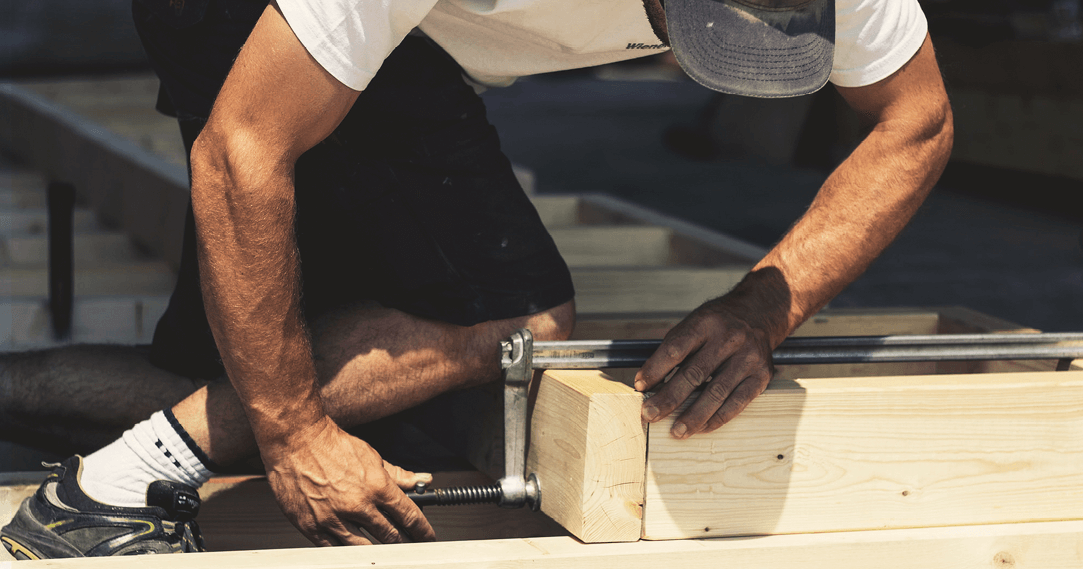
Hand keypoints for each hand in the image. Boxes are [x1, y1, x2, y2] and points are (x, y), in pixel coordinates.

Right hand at [262, 416, 435, 545]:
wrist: (296, 441)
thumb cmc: (332, 446)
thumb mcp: (372, 456)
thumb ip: (398, 475)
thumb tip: (421, 481)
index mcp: (377, 487)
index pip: (409, 516)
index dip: (422, 530)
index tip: (426, 536)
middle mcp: (357, 506)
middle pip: (390, 536)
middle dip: (402, 541)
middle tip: (406, 543)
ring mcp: (334, 519)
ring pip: (364, 547)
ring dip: (377, 549)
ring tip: (383, 547)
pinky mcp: (312, 526)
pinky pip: (334, 549)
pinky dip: (347, 550)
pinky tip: (353, 547)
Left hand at [634, 297, 774, 438]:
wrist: (758, 314)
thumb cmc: (717, 324)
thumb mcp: (694, 323)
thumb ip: (672, 350)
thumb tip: (646, 382)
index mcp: (706, 323)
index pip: (675, 349)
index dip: (655, 370)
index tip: (639, 387)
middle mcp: (728, 339)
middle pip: (694, 374)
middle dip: (669, 398)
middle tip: (650, 415)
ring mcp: (747, 358)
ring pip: (716, 393)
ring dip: (693, 416)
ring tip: (676, 431)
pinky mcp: (761, 376)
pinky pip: (737, 403)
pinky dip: (717, 418)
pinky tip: (701, 428)